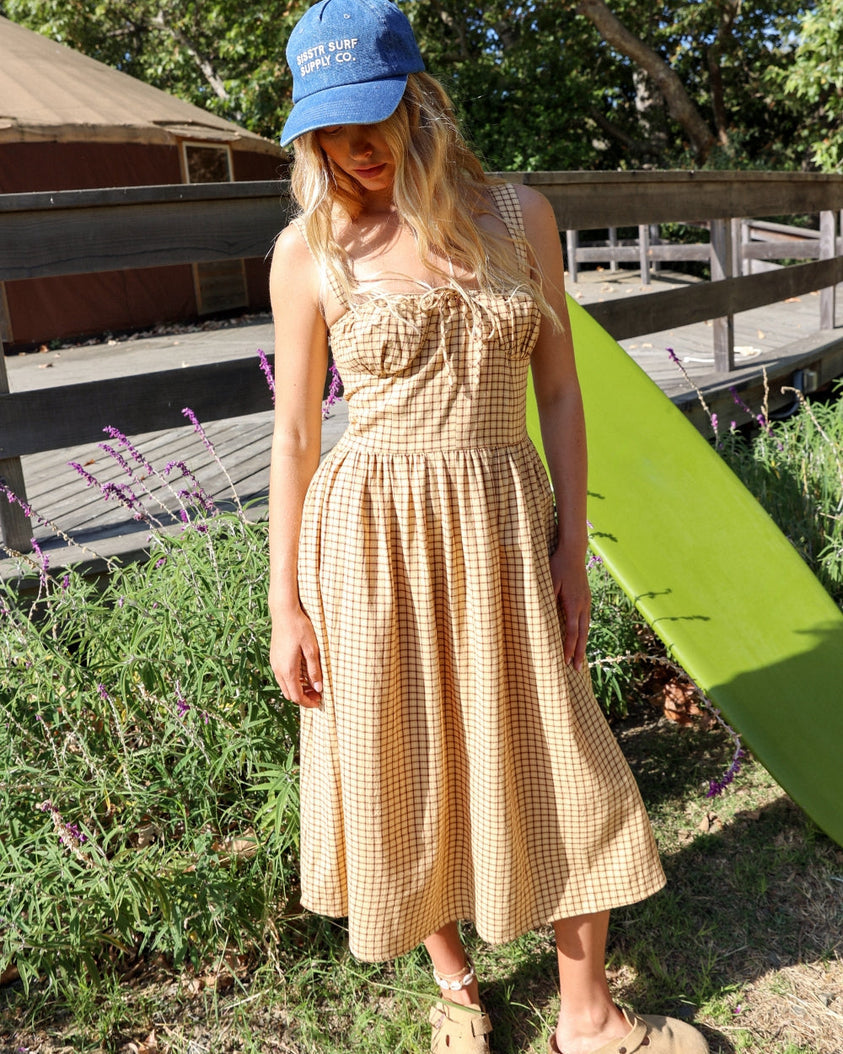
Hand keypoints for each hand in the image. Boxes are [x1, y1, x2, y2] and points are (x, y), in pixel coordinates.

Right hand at [269, 606, 323, 706]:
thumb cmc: (300, 628)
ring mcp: (274, 664)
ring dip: (297, 689)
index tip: (319, 702)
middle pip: (289, 694)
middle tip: (318, 694)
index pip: (297, 696)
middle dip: (303, 698)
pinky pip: (282, 677)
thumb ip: (314, 670)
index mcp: (288, 669)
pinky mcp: (274, 658)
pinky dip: (292, 681)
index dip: (308, 703)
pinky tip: (303, 674)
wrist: (284, 612)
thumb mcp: (312, 649)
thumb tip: (319, 688)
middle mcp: (278, 669)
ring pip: (285, 686)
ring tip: (313, 685)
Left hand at [549, 548, 590, 671]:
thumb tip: (540, 616)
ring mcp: (586, 602)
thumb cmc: (557, 565)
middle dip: (579, 653)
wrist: (573, 551)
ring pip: (586, 629)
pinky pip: (585, 621)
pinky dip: (583, 634)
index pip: (571, 631)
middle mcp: (583, 605)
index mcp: (573, 603)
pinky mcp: (586, 599)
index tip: (565, 662)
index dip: (569, 648)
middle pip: (582, 634)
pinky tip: (580, 640)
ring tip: (580, 661)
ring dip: (583, 645)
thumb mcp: (548, 581)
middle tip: (576, 670)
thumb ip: (545, 598)